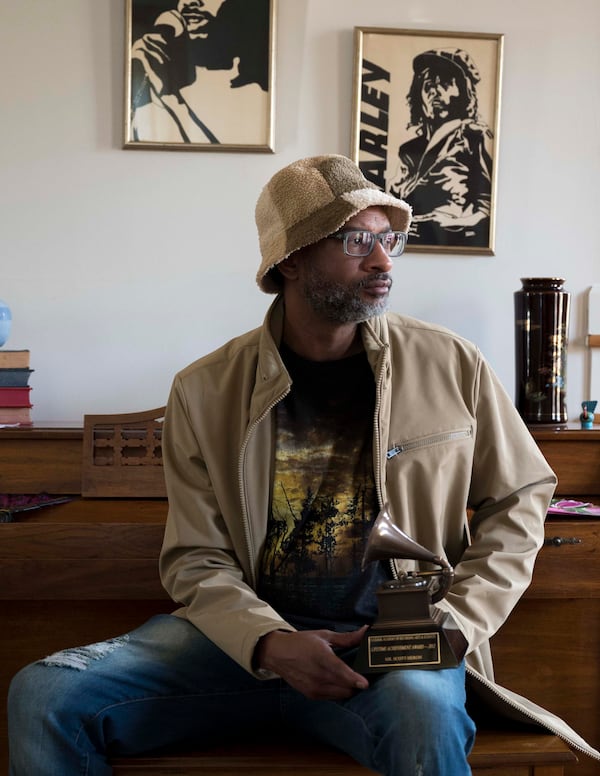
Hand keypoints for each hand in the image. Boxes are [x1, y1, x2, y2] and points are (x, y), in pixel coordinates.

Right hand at [254, 627, 369, 699]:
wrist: (278, 654)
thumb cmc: (301, 642)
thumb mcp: (324, 636)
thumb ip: (347, 638)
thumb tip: (365, 631)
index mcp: (322, 657)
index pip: (341, 672)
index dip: (355, 679)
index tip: (365, 683)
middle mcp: (318, 676)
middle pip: (345, 687)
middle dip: (356, 683)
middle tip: (360, 674)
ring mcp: (314, 687)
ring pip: (340, 695)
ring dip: (348, 688)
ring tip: (348, 678)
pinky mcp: (311, 694)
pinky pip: (332, 697)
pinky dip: (338, 691)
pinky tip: (336, 681)